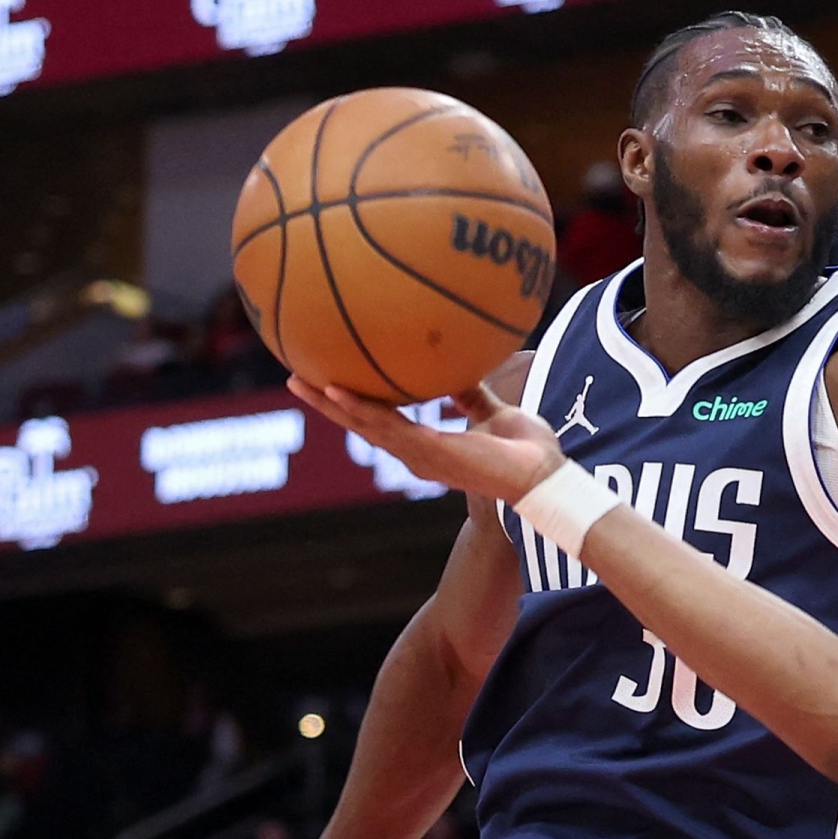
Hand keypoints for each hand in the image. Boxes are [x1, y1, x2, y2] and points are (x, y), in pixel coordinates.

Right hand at [292, 377, 566, 505]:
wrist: (543, 474)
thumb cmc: (526, 450)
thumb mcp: (493, 412)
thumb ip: (472, 393)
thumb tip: (458, 364)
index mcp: (427, 445)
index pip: (380, 422)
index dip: (352, 404)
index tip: (327, 381)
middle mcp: (415, 453)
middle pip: (359, 425)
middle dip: (325, 403)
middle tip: (294, 378)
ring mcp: (418, 455)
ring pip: (362, 425)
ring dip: (329, 403)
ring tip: (298, 380)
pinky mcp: (428, 452)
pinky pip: (387, 426)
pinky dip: (359, 407)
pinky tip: (336, 389)